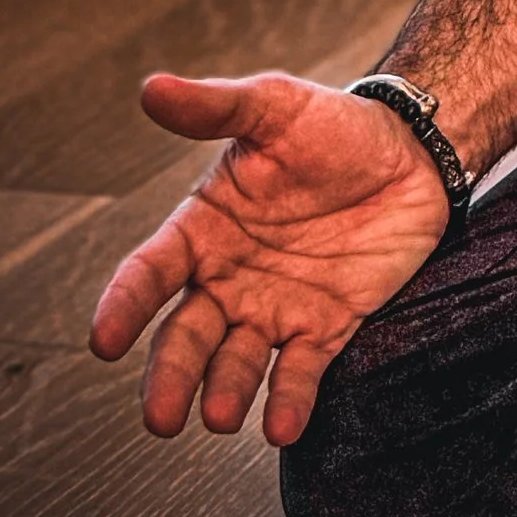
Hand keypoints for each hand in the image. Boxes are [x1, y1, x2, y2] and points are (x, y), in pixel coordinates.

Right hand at [89, 71, 451, 446]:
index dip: (125, 305)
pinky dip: (289, 401)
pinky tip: (281, 427)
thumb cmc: (332, 125)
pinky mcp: (326, 326)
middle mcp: (228, 278)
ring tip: (221, 416)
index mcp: (203, 229)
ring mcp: (275, 307)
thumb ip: (216, 107)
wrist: (411, 149)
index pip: (150, 273)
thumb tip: (151, 89)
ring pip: (237, 362)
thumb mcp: (275, 106)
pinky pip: (301, 371)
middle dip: (170, 376)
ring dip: (226, 391)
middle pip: (187, 336)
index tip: (104, 340)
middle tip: (160, 416)